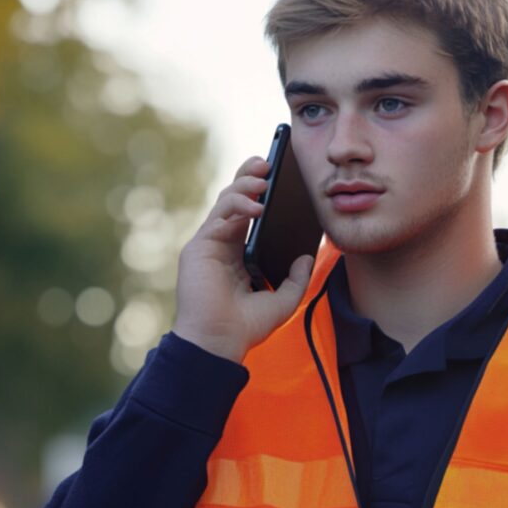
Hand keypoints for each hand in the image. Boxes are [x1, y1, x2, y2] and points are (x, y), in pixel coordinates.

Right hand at [172, 156, 314, 363]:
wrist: (220, 342)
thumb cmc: (246, 325)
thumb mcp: (282, 300)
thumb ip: (296, 278)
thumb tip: (307, 256)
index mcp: (240, 251)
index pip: (250, 212)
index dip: (262, 192)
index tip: (280, 177)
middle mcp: (223, 243)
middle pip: (236, 199)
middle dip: (250, 177)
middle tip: (269, 164)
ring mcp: (210, 243)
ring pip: (226, 200)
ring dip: (245, 185)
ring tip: (265, 178)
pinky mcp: (200, 246)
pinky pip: (220, 215)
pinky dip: (239, 206)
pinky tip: (257, 207)